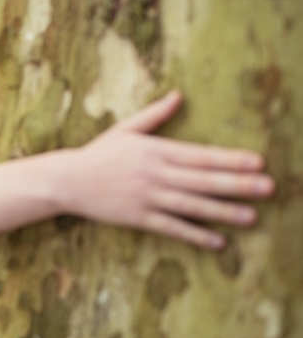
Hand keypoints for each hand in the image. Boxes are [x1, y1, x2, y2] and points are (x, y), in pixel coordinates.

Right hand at [50, 91, 274, 249]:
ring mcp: (147, 197)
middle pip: (202, 180)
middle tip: (268, 187)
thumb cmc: (98, 153)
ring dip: (223, 211)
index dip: (230, 159)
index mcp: (155, 150)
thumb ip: (155, 115)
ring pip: (192, 205)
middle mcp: (155, 174)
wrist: (68, 180)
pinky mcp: (138, 218)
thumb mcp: (125, 129)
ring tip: (252, 216)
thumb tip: (179, 95)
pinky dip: (195, 235)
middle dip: (238, 184)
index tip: (257, 162)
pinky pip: (172, 227)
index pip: (200, 155)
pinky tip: (217, 242)